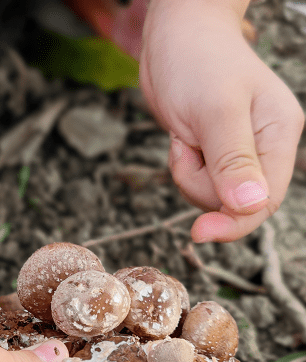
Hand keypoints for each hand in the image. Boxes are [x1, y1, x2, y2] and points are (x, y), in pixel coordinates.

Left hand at [140, 0, 303, 241]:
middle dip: (202, 185)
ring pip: (210, 195)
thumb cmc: (197, 61)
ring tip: (186, 136)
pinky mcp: (213, 154)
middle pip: (233, 203)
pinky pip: (195, 182)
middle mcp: (263, 148)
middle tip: (189, 149)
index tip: (199, 232)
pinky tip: (182, 138)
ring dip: (188, 174)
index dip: (235, 223)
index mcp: (279, 135)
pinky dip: (182, 168)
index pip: (265, 201)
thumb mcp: (215, 111)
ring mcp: (237, 153)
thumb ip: (233, 160)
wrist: (174, 38)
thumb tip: (250, 206)